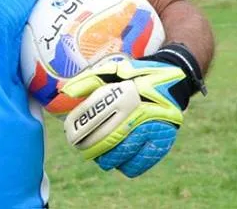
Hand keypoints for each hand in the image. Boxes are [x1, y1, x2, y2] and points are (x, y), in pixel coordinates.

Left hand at [58, 53, 187, 177]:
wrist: (172, 78)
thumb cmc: (134, 76)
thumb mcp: (110, 71)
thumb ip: (87, 81)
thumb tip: (64, 92)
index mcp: (123, 95)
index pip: (95, 119)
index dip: (80, 131)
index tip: (71, 136)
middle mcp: (137, 113)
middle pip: (107, 141)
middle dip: (91, 149)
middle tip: (83, 149)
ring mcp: (151, 129)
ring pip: (122, 156)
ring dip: (107, 159)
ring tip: (101, 155)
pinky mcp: (162, 142)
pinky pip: (139, 164)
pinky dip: (126, 166)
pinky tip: (121, 160)